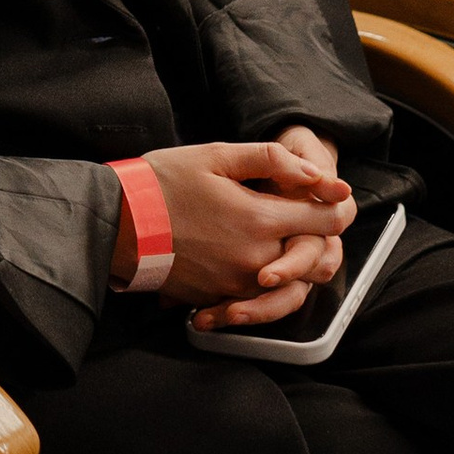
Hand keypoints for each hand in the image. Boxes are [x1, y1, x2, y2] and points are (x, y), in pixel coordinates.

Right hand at [139, 139, 354, 329]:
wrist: (118, 225)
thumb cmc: (163, 184)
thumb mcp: (216, 156)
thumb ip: (272, 160)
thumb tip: (319, 176)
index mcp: (260, 220)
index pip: (326, 221)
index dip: (336, 206)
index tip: (333, 197)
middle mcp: (256, 260)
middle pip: (316, 258)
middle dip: (318, 238)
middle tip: (304, 216)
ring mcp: (237, 284)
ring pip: (290, 283)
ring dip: (292, 260)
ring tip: (272, 234)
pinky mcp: (219, 298)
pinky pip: (257, 297)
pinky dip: (262, 282)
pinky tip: (244, 256)